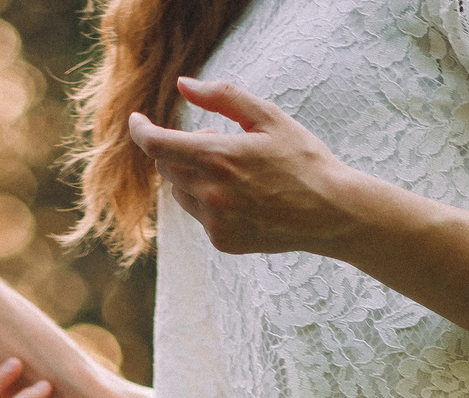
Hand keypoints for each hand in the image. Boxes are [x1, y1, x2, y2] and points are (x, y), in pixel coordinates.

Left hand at [128, 78, 365, 257]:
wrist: (331, 213)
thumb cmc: (303, 159)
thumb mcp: (268, 118)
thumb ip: (223, 98)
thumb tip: (183, 84)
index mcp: (218, 158)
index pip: (156, 144)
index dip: (140, 130)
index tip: (137, 120)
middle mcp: (210, 194)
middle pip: (167, 167)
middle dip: (180, 150)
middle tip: (217, 142)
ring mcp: (215, 222)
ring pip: (181, 193)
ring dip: (193, 176)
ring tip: (234, 171)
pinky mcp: (223, 241)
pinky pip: (200, 216)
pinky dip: (210, 202)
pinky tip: (245, 198)